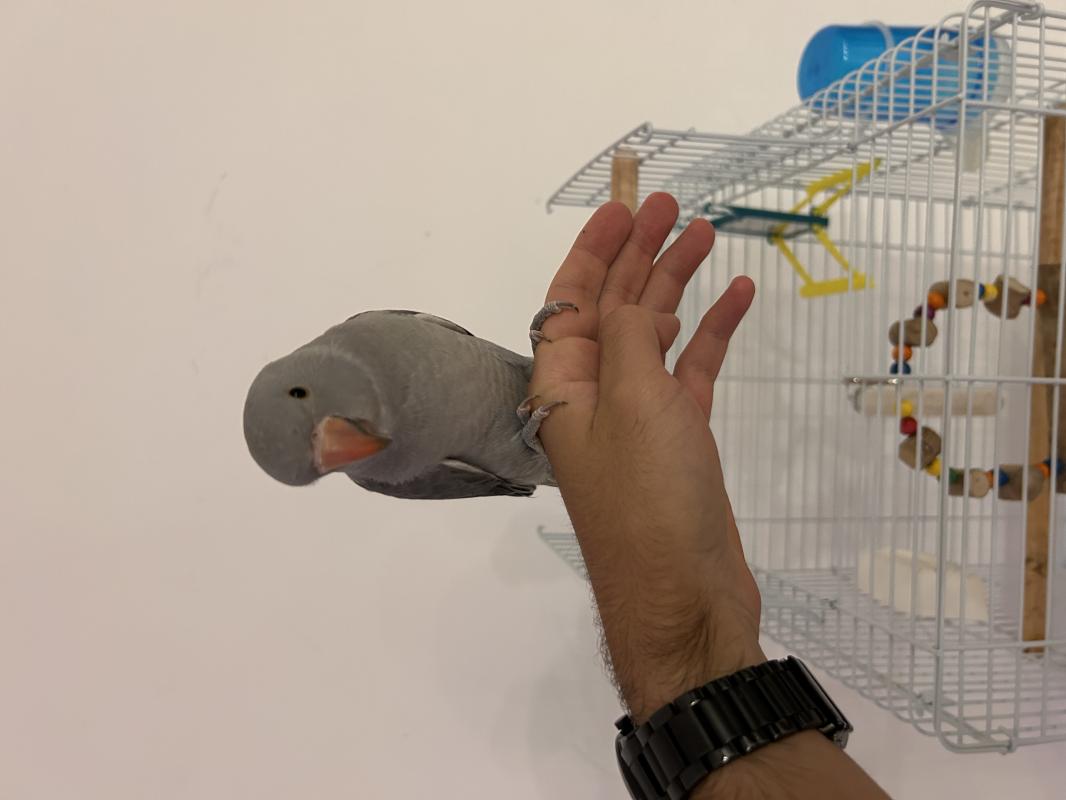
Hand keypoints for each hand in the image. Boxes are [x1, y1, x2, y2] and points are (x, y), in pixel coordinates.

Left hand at [530, 193, 762, 720]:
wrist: (685, 597)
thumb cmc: (649, 498)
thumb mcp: (633, 402)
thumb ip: (629, 338)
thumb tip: (631, 302)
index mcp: (563, 386)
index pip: (571, 301)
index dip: (594, 250)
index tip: (623, 206)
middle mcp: (594, 396)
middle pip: (613, 308)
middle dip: (639, 255)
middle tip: (672, 206)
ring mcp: (639, 418)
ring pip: (655, 335)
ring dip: (678, 286)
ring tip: (707, 234)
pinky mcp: (680, 439)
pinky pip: (692, 372)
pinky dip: (711, 334)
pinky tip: (737, 297)